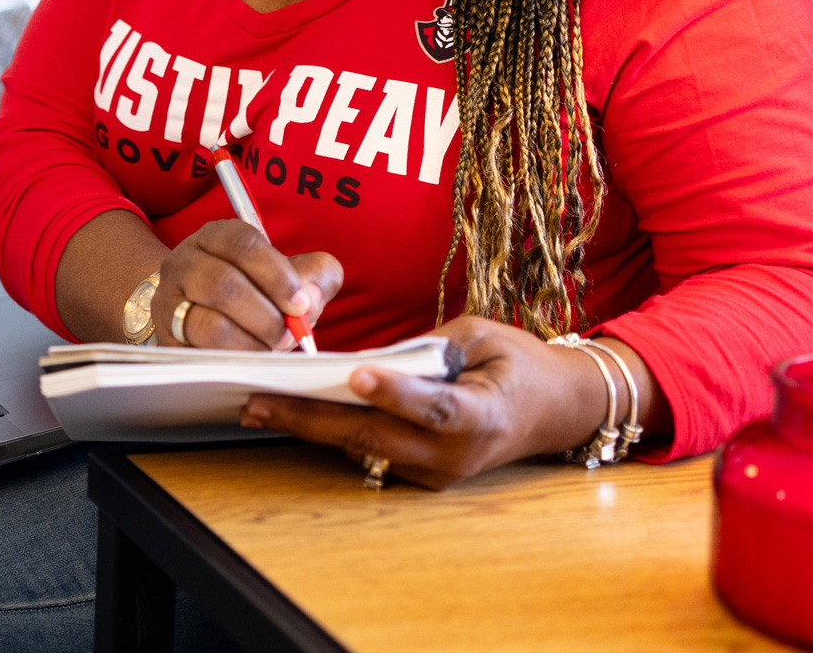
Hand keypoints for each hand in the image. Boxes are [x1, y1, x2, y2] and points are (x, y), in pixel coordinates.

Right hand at [152, 219, 342, 352]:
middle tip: (290, 334)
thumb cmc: (255, 291)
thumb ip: (315, 276)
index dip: (276, 275)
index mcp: (215, 236)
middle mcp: (184, 262)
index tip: (300, 303)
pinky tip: (252, 356)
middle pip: (223, 284)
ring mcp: (169, 301)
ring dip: (251, 342)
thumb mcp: (289, 276)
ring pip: (209, 324)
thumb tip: (312, 294)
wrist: (203, 313)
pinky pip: (200, 353)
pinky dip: (234, 358)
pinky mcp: (166, 338)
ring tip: (272, 347)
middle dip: (266, 316)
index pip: (243, 243)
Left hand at [236, 316, 603, 488]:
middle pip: (376, 436)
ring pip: (364, 448)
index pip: (433, 407)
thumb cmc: (517, 364)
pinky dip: (331, 433)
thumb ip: (430, 348)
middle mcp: (456, 454)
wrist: (553, 410)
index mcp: (482, 415)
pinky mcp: (422, 475)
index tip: (356, 376)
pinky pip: (370, 452)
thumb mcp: (483, 336)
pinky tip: (292, 415)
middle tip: (261, 400)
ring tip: (259, 407)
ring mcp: (438, 471)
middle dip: (313, 417)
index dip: (395, 394)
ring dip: (310, 427)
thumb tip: (373, 358)